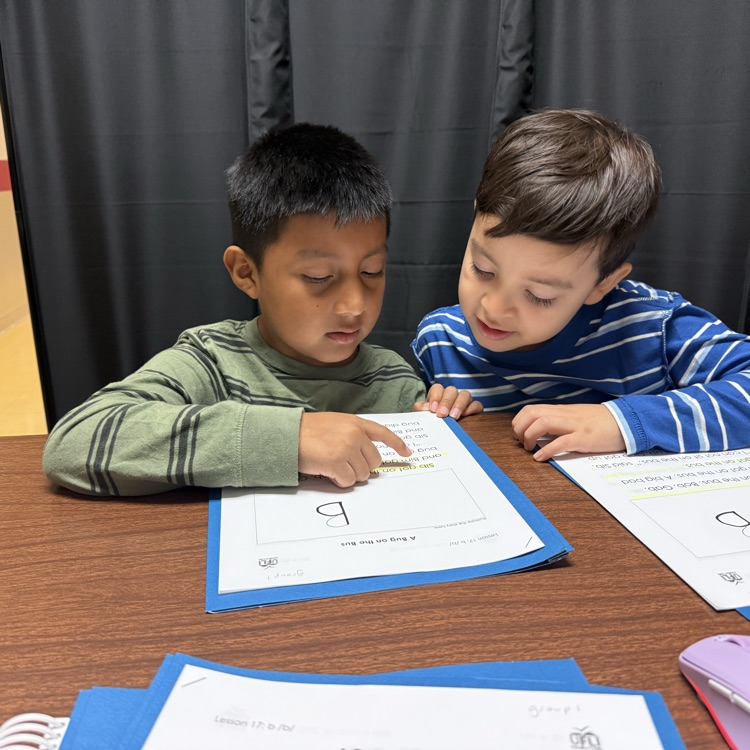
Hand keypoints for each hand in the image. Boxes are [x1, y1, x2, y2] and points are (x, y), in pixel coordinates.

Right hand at [299, 412, 411, 487]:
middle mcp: (354, 434)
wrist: (287, 433)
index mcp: (355, 422)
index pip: (383, 433)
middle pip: (374, 461)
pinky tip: (327, 471)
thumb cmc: (307, 430)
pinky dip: (339, 481)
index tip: (407, 453)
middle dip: (362, 467)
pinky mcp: (337, 463)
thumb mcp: (335, 423)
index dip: (397, 444)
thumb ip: (353, 434)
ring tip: (332, 465)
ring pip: (362, 474)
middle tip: (344, 464)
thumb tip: (366, 455)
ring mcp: (346, 448)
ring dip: (348, 475)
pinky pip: (348, 481)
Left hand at [413, 384, 483, 419]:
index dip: (435, 396)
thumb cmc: (432, 424)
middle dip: (446, 402)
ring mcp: (464, 401)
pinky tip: (466, 415)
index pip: (437, 388)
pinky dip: (472, 408)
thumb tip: (426, 407)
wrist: (444, 438)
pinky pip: (476, 404)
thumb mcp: (423, 416)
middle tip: (442, 414)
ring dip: (459, 404)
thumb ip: (421, 410)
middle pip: (451, 390)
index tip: (432, 409)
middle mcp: (451, 396)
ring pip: (465, 394)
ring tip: (454, 416)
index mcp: (438, 396)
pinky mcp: (474, 409)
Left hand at [511, 403, 625, 460]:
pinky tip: (540, 457)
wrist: (626, 421)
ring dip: (530, 436)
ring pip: (543, 423)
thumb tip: (539, 430)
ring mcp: (575, 425)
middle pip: (532, 414)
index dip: (519, 421)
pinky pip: (562, 442)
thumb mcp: (575, 417)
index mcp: (561, 410)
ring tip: (529, 449)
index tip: (518, 434)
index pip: (531, 409)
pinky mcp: (585, 438)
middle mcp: (565, 415)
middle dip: (520, 428)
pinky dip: (547, 450)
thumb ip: (558, 421)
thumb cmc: (600, 422)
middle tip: (521, 442)